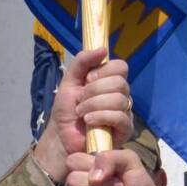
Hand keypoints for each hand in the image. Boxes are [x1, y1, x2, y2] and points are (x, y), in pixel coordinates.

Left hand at [33, 48, 133, 184]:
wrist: (61, 137)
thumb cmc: (66, 110)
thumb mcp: (69, 81)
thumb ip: (82, 61)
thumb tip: (102, 49)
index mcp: (110, 81)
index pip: (121, 67)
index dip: (103, 71)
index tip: (87, 80)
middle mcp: (121, 95)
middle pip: (119, 83)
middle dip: (94, 91)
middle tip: (80, 100)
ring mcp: (125, 112)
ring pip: (119, 99)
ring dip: (94, 105)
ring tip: (81, 113)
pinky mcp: (125, 130)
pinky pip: (120, 117)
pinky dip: (100, 116)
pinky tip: (88, 121)